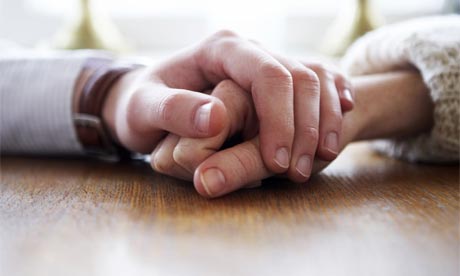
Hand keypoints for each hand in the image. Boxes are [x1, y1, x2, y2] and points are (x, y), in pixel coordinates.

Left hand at [102, 30, 352, 172]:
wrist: (149, 102)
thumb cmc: (142, 107)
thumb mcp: (143, 110)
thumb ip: (173, 112)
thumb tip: (216, 119)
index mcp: (221, 49)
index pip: (266, 74)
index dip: (278, 118)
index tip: (275, 162)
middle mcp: (249, 51)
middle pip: (297, 78)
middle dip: (305, 126)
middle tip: (297, 173)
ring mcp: (266, 62)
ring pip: (314, 83)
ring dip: (322, 124)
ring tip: (320, 161)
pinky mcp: (276, 81)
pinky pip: (318, 88)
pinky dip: (331, 111)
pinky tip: (334, 135)